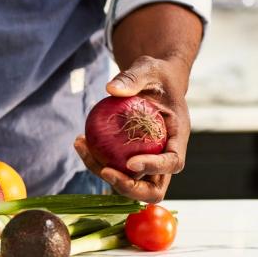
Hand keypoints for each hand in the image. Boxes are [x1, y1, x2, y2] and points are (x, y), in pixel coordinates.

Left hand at [74, 55, 190, 202]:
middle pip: (154, 189)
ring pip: (131, 183)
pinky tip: (79, 141)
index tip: (131, 163)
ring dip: (105, 175)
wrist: (155, 81)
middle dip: (129, 187)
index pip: (173, 162)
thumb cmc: (156, 74)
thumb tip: (111, 89)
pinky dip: (96, 161)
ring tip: (83, 149)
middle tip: (104, 170)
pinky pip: (115, 168)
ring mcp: (149, 160)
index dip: (154, 167)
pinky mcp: (132, 159)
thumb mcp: (147, 68)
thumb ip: (132, 78)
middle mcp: (166, 154)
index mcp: (178, 135)